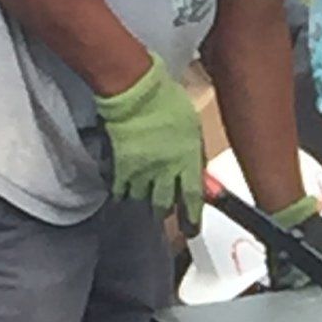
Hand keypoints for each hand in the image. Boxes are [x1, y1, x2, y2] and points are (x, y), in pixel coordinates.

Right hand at [94, 59, 204, 226]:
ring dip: (145, 201)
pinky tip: (125, 192)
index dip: (192, 217)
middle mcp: (165, 171)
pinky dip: (124, 193)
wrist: (135, 92)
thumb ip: (196, 154)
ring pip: (143, 200)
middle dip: (166, 212)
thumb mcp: (193, 127)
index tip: (191, 229)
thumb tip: (200, 173)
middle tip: (166, 213)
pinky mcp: (121, 167)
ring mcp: (141, 171)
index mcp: (187, 160)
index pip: (192, 198)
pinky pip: (121, 190)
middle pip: (165, 204)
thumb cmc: (167, 101)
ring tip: (146, 199)